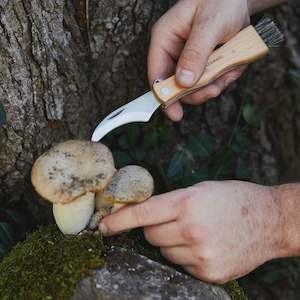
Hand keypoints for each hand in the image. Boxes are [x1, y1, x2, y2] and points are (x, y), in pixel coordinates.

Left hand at [100, 181, 286, 282]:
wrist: (270, 220)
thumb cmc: (234, 198)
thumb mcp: (200, 190)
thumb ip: (170, 203)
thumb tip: (144, 216)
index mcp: (188, 203)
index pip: (142, 213)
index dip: (119, 220)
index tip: (103, 227)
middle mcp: (192, 231)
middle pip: (150, 235)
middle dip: (155, 228)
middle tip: (174, 220)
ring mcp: (201, 255)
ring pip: (164, 251)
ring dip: (171, 242)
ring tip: (195, 232)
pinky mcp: (209, 273)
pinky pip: (181, 265)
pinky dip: (186, 256)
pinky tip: (204, 246)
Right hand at [148, 0, 250, 120]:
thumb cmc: (221, 2)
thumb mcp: (209, 24)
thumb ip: (196, 53)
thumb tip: (184, 82)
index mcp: (165, 39)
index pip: (157, 73)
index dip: (164, 96)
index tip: (175, 114)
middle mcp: (173, 53)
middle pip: (177, 86)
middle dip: (198, 91)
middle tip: (215, 89)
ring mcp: (188, 62)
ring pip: (196, 88)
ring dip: (215, 84)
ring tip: (231, 67)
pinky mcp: (203, 66)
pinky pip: (211, 82)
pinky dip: (225, 78)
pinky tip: (233, 64)